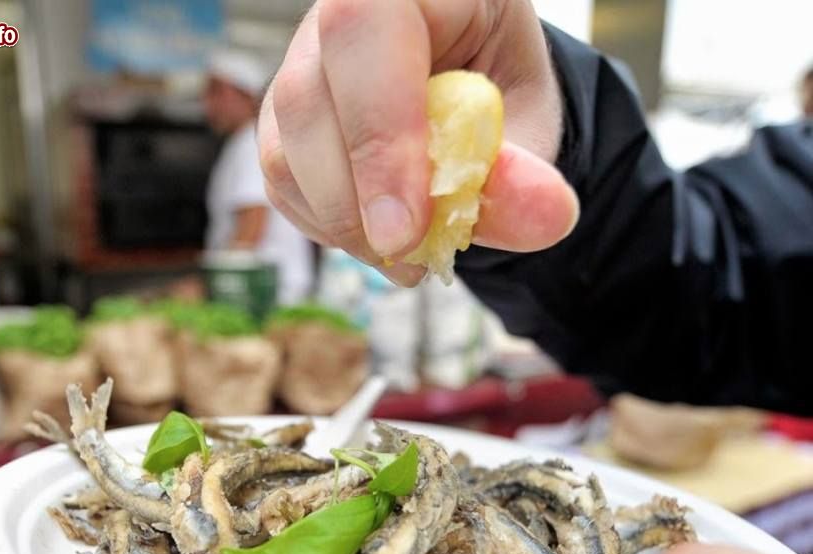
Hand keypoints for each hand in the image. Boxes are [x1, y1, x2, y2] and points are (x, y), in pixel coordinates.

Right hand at [258, 0, 578, 285]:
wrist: (471, 96)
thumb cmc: (499, 89)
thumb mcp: (530, 118)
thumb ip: (524, 168)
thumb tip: (546, 217)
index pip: (363, 30)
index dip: (380, 134)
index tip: (406, 228)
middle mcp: (334, 13)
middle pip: (306, 99)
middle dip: (355, 197)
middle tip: (410, 255)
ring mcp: (297, 66)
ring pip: (284, 152)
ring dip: (344, 223)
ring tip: (409, 253)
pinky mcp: (281, 121)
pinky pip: (282, 185)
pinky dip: (329, 226)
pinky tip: (378, 234)